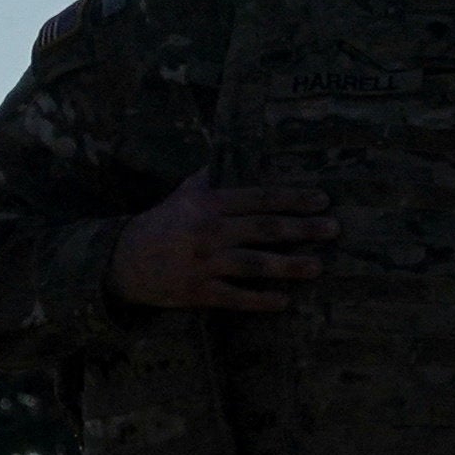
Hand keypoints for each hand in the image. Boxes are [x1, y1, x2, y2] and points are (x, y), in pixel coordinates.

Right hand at [111, 172, 332, 313]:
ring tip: (318, 266)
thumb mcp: (183, 195)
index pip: (258, 199)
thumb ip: (211, 179)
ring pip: (254, 264)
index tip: (322, 200)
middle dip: (302, 229)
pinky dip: (260, 300)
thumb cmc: (161, 223)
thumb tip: (235, 153)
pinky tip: (284, 301)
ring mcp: (203, 263)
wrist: (120, 260)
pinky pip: (235, 297)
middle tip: (334, 229)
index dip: (292, 199)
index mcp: (207, 204)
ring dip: (288, 266)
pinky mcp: (197, 291)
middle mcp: (208, 232)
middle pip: (264, 229)